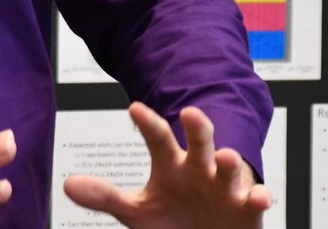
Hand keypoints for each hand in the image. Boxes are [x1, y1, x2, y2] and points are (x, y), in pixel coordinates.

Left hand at [62, 103, 269, 227]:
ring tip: (225, 158)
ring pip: (229, 169)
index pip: (158, 139)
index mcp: (171, 165)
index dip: (147, 124)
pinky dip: (259, 197)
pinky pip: (257, 200)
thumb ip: (106, 196)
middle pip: (200, 142)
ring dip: (229, 163)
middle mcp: (200, 169)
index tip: (134, 109)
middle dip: (197, 128)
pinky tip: (259, 196)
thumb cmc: (173, 221)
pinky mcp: (249, 209)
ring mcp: (225, 187)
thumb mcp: (137, 211)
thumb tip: (67, 184)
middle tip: (190, 113)